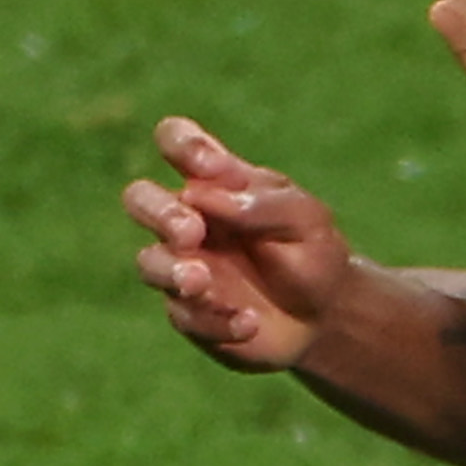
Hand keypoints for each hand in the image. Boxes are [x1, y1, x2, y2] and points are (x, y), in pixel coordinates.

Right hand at [122, 118, 359, 370]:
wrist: (325, 315)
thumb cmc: (311, 251)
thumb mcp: (303, 218)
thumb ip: (260, 203)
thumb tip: (201, 196)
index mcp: (215, 182)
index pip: (177, 142)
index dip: (179, 143)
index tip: (206, 165)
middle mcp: (189, 220)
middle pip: (140, 199)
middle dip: (159, 213)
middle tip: (192, 233)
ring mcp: (183, 267)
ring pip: (149, 263)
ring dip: (172, 271)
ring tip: (202, 281)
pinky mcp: (190, 313)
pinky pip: (185, 316)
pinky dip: (216, 321)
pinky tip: (249, 323)